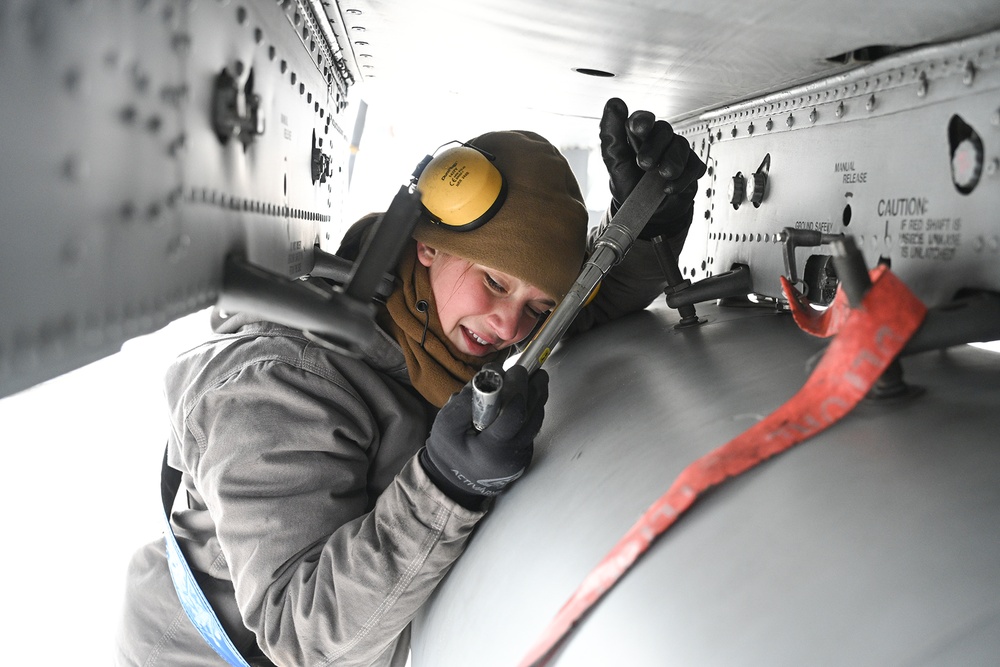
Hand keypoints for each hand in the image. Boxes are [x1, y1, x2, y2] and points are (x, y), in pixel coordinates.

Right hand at [420, 364, 548, 508]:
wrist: (458, 478)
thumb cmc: (450, 450)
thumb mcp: (445, 426)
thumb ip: (464, 402)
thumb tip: (487, 378)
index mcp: (491, 450)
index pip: (512, 417)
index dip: (516, 390)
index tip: (514, 371)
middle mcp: (512, 455)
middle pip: (532, 416)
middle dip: (533, 388)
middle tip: (530, 369)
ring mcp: (522, 455)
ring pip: (536, 420)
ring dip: (538, 396)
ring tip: (536, 376)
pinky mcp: (525, 451)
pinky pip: (533, 425)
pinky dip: (532, 408)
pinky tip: (528, 394)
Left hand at [599, 97, 706, 239]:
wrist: (647, 214)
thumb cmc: (630, 186)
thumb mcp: (615, 164)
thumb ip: (611, 135)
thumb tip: (614, 102)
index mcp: (637, 136)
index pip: (641, 119)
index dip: (642, 121)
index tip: (638, 127)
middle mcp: (658, 140)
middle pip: (663, 129)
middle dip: (654, 146)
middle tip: (645, 164)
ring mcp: (676, 152)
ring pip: (681, 145)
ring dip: (671, 163)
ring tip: (662, 177)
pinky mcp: (691, 166)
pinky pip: (693, 166)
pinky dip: (682, 179)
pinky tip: (668, 188)